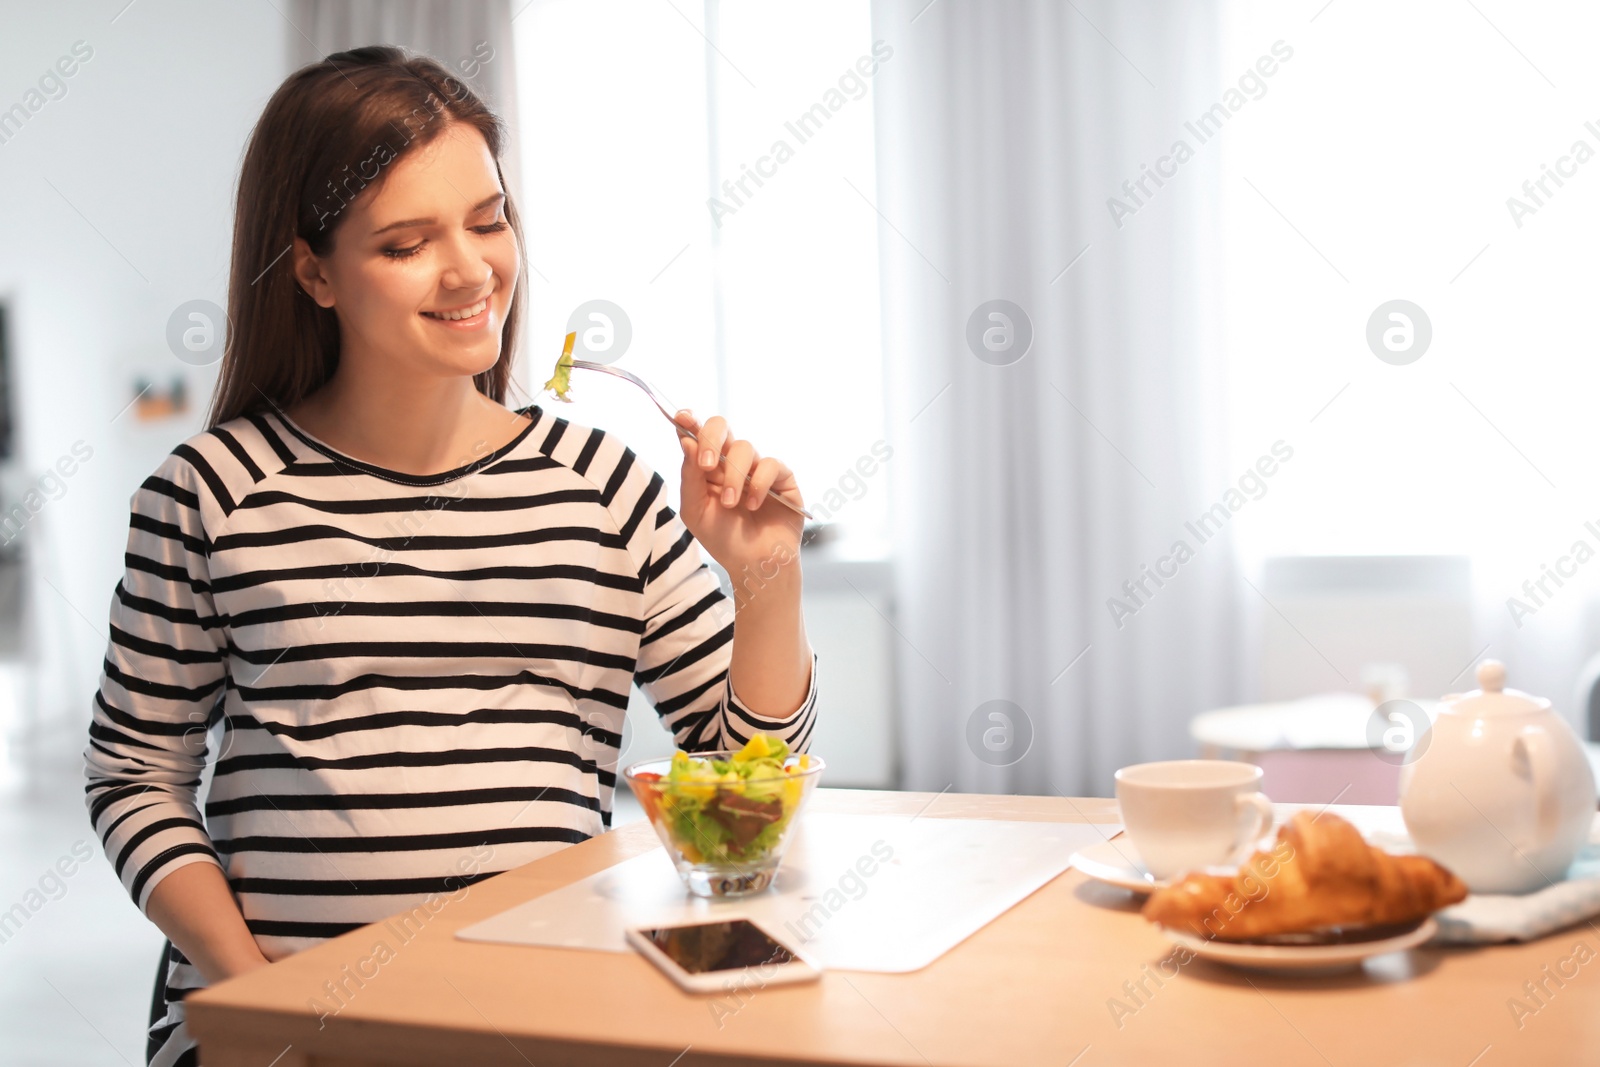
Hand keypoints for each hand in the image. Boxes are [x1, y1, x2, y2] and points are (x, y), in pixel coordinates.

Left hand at [673, 410, 803, 575]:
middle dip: (711, 438)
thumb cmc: (723, 538)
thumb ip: (690, 476)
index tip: (681, 416)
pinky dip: (759, 485)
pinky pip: (770, 465)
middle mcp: (732, 461)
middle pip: (721, 426)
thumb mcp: (696, 510)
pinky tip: (753, 505)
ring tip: (731, 504)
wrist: (753, 564)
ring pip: (744, 447)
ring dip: (734, 477)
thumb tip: (686, 440)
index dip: (689, 421)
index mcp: (708, 466)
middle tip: (707, 465)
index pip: (697, 434)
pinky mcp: (782, 477)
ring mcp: (757, 467)